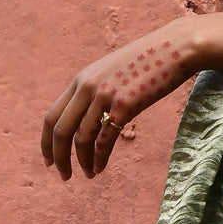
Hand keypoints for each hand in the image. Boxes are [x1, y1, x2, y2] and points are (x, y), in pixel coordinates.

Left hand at [41, 19, 195, 179]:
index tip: (48, 161)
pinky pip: (104, 139)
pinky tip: (100, 168)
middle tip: (64, 176)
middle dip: (58, 158)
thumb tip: (90, 117)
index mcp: (81, 79)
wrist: (176, 47)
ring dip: (82, 162)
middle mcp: (87, 87)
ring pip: (81, 138)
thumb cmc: (149, 62)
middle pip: (60, 131)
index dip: (46, 143)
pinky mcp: (125, 105)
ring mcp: (104, 95)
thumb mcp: (113, 72)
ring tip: (88, 175)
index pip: (51, 116)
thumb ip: (97, 90)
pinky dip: (99, 158)